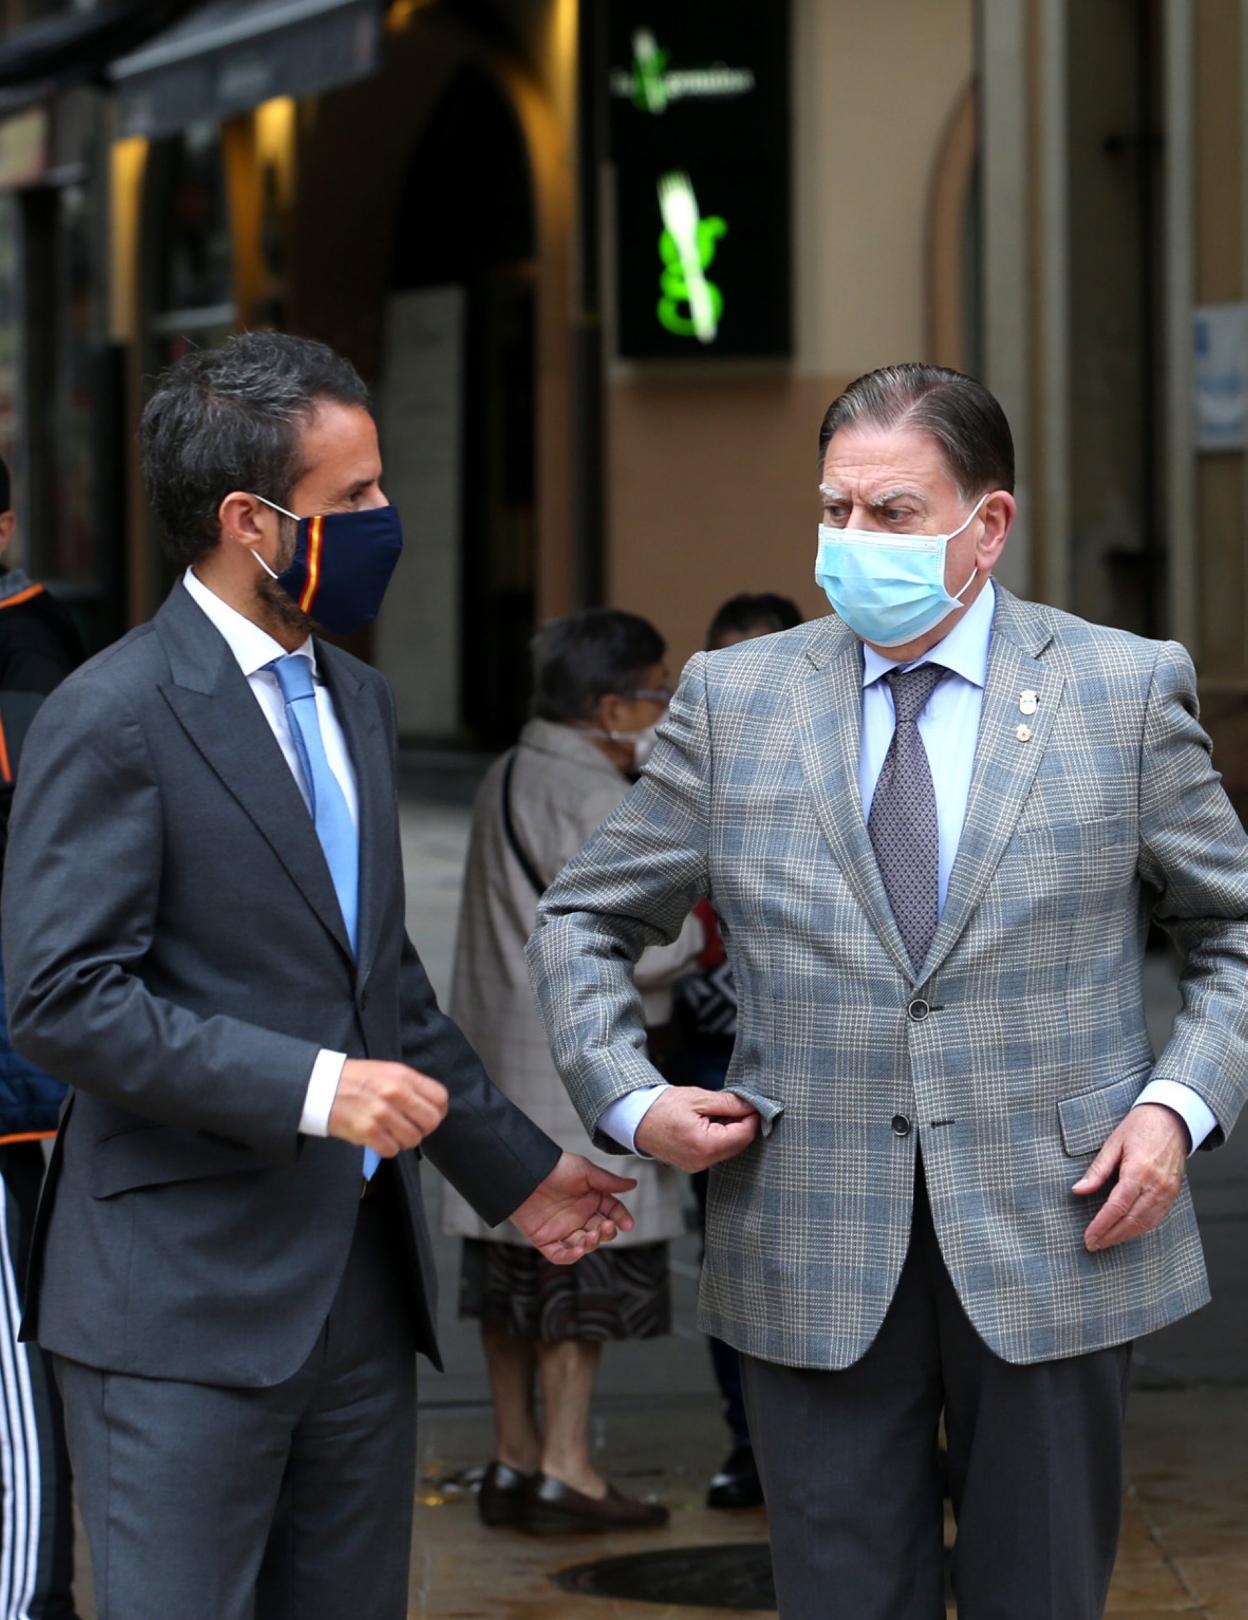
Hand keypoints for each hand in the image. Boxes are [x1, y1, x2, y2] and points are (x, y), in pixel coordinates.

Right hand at [327, 1059, 447, 1156]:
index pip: (440, 1098)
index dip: (437, 1111)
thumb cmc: (353, 1080)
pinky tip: (376, 1138)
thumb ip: (410, 1086)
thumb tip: (431, 1106)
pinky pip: (391, 1150)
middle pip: (431, 1121)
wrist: (318, 1086)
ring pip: (413, 1139)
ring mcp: (382, 1112)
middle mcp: (395, 1092)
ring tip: (389, 1132)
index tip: (427, 1116)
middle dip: (422, 1129)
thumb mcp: (386, 1071)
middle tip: (408, 1128)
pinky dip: (385, 1148)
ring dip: (402, 1140)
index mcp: (403, 1076)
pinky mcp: (368, 1131)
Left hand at [510, 1152, 637, 1264]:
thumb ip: (608, 1181)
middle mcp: (578, 1215)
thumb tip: (633, 1185)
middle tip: (607, 1227)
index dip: (621, 1218)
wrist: (524, 1172)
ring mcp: (562, 1229)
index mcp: (590, 1199)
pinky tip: (579, 1250)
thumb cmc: (554, 1167)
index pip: (612, 1211)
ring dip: (592, 1244)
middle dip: (607, 1232)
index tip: (627, 1224)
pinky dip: (570, 1256)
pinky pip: (560, 1254)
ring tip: (592, 1236)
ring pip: (584, 1244)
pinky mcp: (545, 1239)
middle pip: (600, 1231)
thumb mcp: (584, 1171)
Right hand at [635, 1087, 758, 1172]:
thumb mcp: (698, 1098)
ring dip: (732, 1132)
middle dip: (744, 1125)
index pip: (743, 1135)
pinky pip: (715, 1154)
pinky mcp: (691, 1165)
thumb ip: (728, 1103)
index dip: (752, 1118)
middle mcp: (702, 1161)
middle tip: (739, 1105)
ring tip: (722, 1112)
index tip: (752, 1103)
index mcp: (704, 1144)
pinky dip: (720, 1139)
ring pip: (728, 1150)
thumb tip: (750, 1105)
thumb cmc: (662, 1107)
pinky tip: (713, 1123)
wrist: (635, 1119)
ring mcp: (696, 1166)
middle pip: (738, 1145)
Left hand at [1073, 1102, 1187, 1251]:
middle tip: (1093, 1245)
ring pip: (1145, 1223)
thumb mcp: (1113, 1143)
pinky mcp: (1173, 1193)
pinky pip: (1157, 1218)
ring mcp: (1167, 1191)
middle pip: (1131, 1220)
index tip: (1089, 1237)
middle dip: (1111, 1236)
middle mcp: (1156, 1185)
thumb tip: (1078, 1190)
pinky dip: (1141, 1229)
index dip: (1101, 1225)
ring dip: (1125, 1236)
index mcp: (1138, 1171)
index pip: (1117, 1207)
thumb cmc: (1140, 1127)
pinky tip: (1127, 1232)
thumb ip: (1096, 1170)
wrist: (1172, 1119)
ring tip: (1106, 1242)